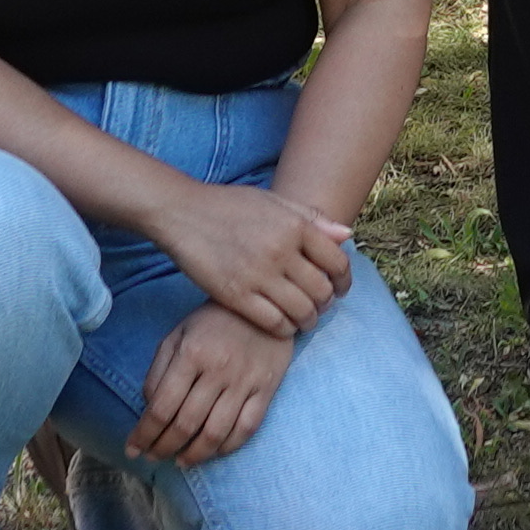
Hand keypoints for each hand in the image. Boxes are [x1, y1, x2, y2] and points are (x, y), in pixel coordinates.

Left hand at [128, 303, 297, 466]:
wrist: (264, 304)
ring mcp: (244, 382)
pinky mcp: (266, 389)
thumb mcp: (177, 335)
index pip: (162, 407)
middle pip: (185, 424)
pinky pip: (246, 428)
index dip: (144, 434)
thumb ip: (158, 371)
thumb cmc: (213, 322)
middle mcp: (217, 370)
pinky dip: (227, 447)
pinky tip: (212, 452)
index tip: (133, 449)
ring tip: (179, 462)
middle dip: (163, 448)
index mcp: (190, 355)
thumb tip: (149, 409)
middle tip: (152, 458)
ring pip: (215, 433)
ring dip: (193, 455)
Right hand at [143, 175, 351, 340]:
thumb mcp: (274, 200)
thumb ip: (312, 217)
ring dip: (308, 320)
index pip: (337, 262)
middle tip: (321, 306)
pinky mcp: (236, 295)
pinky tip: (283, 325)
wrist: (183, 213)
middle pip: (322, 290)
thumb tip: (347, 235)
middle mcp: (281, 250)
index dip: (344, 280)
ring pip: (301, 311)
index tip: (339, 288)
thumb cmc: (230, 205)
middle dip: (327, 303)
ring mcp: (258, 274)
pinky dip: (285, 329)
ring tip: (304, 319)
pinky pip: (274, 323)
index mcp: (295, 225)